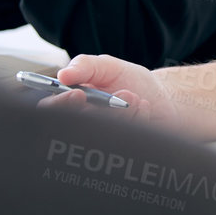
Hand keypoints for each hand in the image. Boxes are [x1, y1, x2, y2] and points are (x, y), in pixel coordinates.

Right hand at [42, 54, 177, 128]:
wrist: (164, 97)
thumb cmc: (131, 81)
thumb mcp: (107, 66)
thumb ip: (85, 65)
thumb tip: (63, 74)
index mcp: (72, 104)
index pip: (51, 112)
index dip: (60, 106)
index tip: (78, 95)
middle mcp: (84, 125)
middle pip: (75, 128)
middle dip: (101, 110)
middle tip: (120, 95)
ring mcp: (103, 140)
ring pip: (103, 134)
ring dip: (124, 111)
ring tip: (136, 97)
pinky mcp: (123, 149)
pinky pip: (125, 139)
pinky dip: (138, 117)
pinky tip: (143, 108)